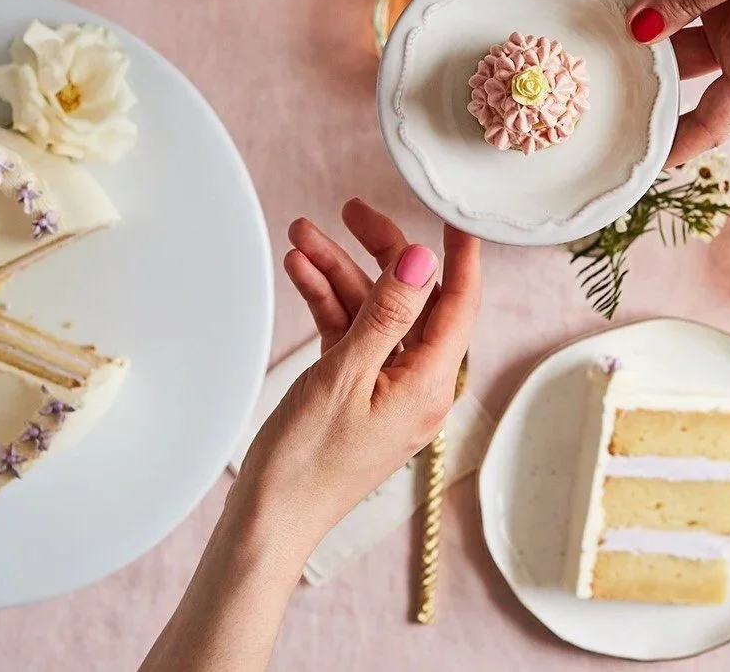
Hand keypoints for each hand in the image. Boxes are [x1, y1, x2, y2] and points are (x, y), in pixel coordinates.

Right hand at [232, 199, 480, 558]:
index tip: (451, 213)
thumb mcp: (347, 373)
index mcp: (431, 382)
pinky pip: (350, 334)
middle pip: (412, 299)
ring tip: (301, 235)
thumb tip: (424, 261)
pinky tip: (300, 273)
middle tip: (350, 211)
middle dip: (379, 251)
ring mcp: (386, 386)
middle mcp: (418, 383)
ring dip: (339, 272)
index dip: (459, 253)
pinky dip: (327, 303)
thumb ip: (387, 313)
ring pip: (372, 311)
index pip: (459, 303)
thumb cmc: (307, 460)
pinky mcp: (355, 391)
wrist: (270, 519)